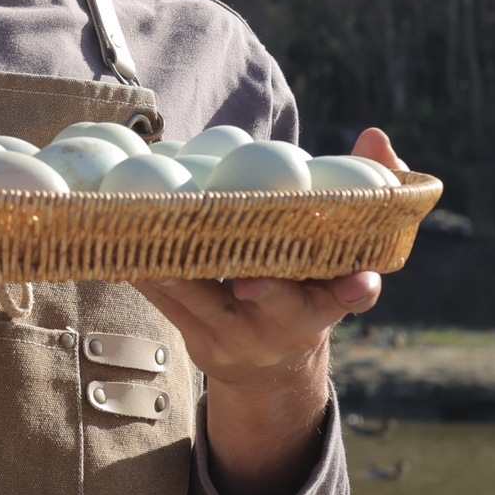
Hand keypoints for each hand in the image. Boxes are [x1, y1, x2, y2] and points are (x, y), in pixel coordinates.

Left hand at [132, 128, 405, 385]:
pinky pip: (167, 303)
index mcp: (328, 299)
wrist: (268, 358)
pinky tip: (120, 243)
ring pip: (208, 301)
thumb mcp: (340, 245)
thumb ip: (362, 188)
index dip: (357, 289)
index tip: (360, 281)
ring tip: (153, 236)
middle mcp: (287, 324)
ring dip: (179, 269)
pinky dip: (146, 270)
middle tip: (249, 276)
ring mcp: (239, 335)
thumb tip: (375, 135)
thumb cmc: (307, 277)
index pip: (352, 296)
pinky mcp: (197, 338)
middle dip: (266, 289)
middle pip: (278, 305)